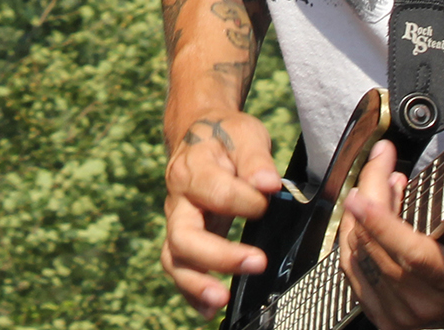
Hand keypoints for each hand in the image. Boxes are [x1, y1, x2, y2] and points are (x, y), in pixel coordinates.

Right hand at [161, 111, 281, 315]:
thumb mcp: (245, 134)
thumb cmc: (226, 136)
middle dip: (218, 256)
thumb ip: (256, 159)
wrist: (200, 133)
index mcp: (191, 169)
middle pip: (184, 235)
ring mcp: (177, 221)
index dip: (247, 201)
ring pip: (174, 258)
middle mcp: (177, 200)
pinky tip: (211, 310)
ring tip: (221, 300)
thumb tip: (269, 184)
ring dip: (196, 283)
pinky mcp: (183, 238)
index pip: (216, 192)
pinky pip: (178, 268)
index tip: (269, 196)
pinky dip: (191, 293)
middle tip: (257, 262)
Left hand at [339, 139, 443, 328]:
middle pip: (378, 247)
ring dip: (361, 213)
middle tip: (382, 161)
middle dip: (370, 195)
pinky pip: (352, 268)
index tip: (360, 194)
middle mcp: (430, 304)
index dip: (382, 224)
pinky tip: (369, 213)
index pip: (414, 256)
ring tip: (382, 184)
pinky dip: (355, 234)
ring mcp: (405, 316)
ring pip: (358, 254)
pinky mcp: (385, 317)